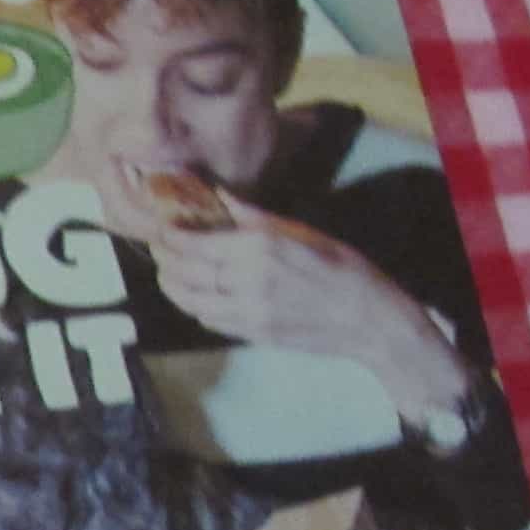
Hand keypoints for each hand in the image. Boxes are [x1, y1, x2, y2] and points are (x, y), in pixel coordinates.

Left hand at [150, 208, 468, 419]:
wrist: (369, 318)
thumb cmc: (343, 269)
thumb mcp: (303, 232)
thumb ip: (254, 217)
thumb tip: (220, 196)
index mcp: (260, 248)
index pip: (193, 243)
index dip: (168, 237)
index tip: (160, 229)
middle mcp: (247, 280)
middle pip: (183, 272)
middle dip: (164, 260)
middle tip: (160, 249)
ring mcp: (247, 311)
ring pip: (189, 301)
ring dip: (173, 286)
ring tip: (170, 272)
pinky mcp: (251, 334)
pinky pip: (208, 320)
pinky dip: (195, 306)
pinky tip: (198, 296)